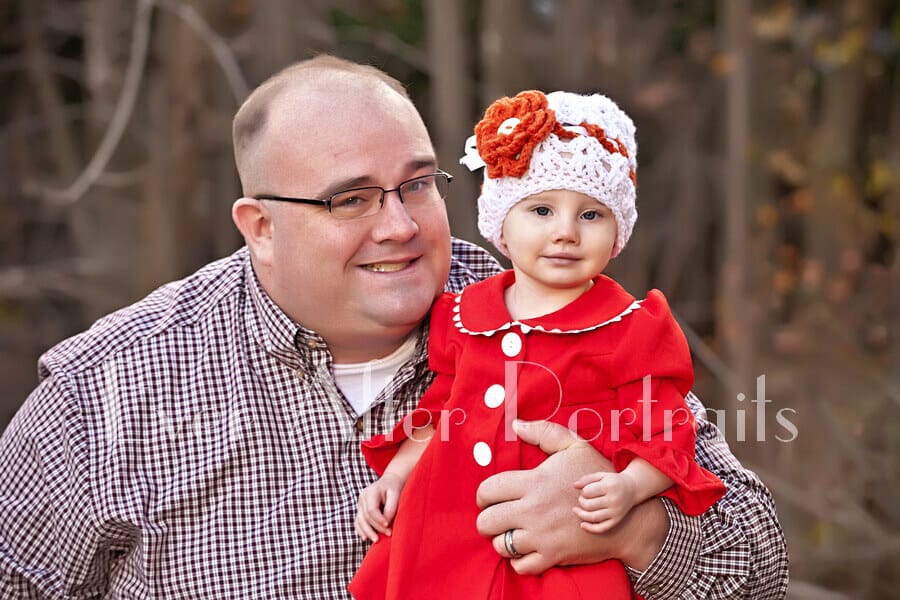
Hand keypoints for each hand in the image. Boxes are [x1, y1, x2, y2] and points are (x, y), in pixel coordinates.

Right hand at [355, 472, 403, 541]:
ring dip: (368, 532)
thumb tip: (386, 523)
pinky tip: (365, 538)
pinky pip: (358, 521)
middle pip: (366, 516)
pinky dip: (361, 530)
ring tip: (376, 540)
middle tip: (389, 534)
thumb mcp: (396, 494)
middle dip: (376, 527)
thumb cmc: (394, 488)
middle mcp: (363, 497)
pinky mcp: (360, 509)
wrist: (390, 482)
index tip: (388, 526)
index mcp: (371, 491)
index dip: (379, 520)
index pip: (372, 509)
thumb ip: (391, 508)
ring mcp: (360, 503)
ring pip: (360, 520)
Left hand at [475, 420, 668, 572]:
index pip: (487, 490)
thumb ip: (544, 432)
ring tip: (512, 531)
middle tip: (498, 516)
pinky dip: (519, 559)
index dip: (483, 495)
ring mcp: (542, 536)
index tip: (490, 497)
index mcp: (535, 482)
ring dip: (503, 539)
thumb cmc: (598, 477)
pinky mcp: (553, 556)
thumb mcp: (575, 447)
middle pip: (486, 521)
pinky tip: (526, 547)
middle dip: (487, 519)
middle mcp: (534, 510)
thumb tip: (516, 424)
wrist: (624, 517)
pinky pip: (520, 565)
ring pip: (501, 545)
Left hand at [573, 471, 638, 533]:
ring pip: (592, 517)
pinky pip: (601, 528)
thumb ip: (586, 479)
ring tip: (577, 510)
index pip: (587, 492)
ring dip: (581, 514)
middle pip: (588, 505)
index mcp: (609, 486)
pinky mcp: (616, 520)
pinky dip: (590, 528)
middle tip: (582, 499)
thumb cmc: (612, 481)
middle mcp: (614, 500)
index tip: (585, 490)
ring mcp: (616, 512)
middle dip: (581, 502)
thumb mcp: (601, 475)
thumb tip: (574, 485)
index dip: (582, 491)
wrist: (632, 489)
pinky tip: (582, 525)